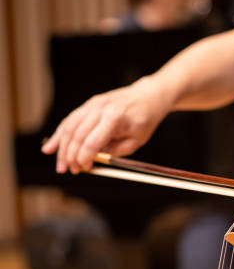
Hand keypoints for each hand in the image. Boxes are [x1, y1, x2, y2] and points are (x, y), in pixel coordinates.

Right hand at [41, 77, 171, 173]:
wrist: (147, 97)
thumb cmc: (144, 120)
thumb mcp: (136, 141)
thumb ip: (114, 152)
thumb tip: (93, 160)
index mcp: (114, 118)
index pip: (92, 142)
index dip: (85, 158)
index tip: (84, 169)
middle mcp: (100, 109)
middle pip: (77, 135)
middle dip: (71, 156)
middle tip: (71, 170)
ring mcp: (92, 104)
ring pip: (70, 127)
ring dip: (62, 148)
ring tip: (61, 165)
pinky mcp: (88, 104)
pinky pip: (70, 121)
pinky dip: (60, 135)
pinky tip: (51, 148)